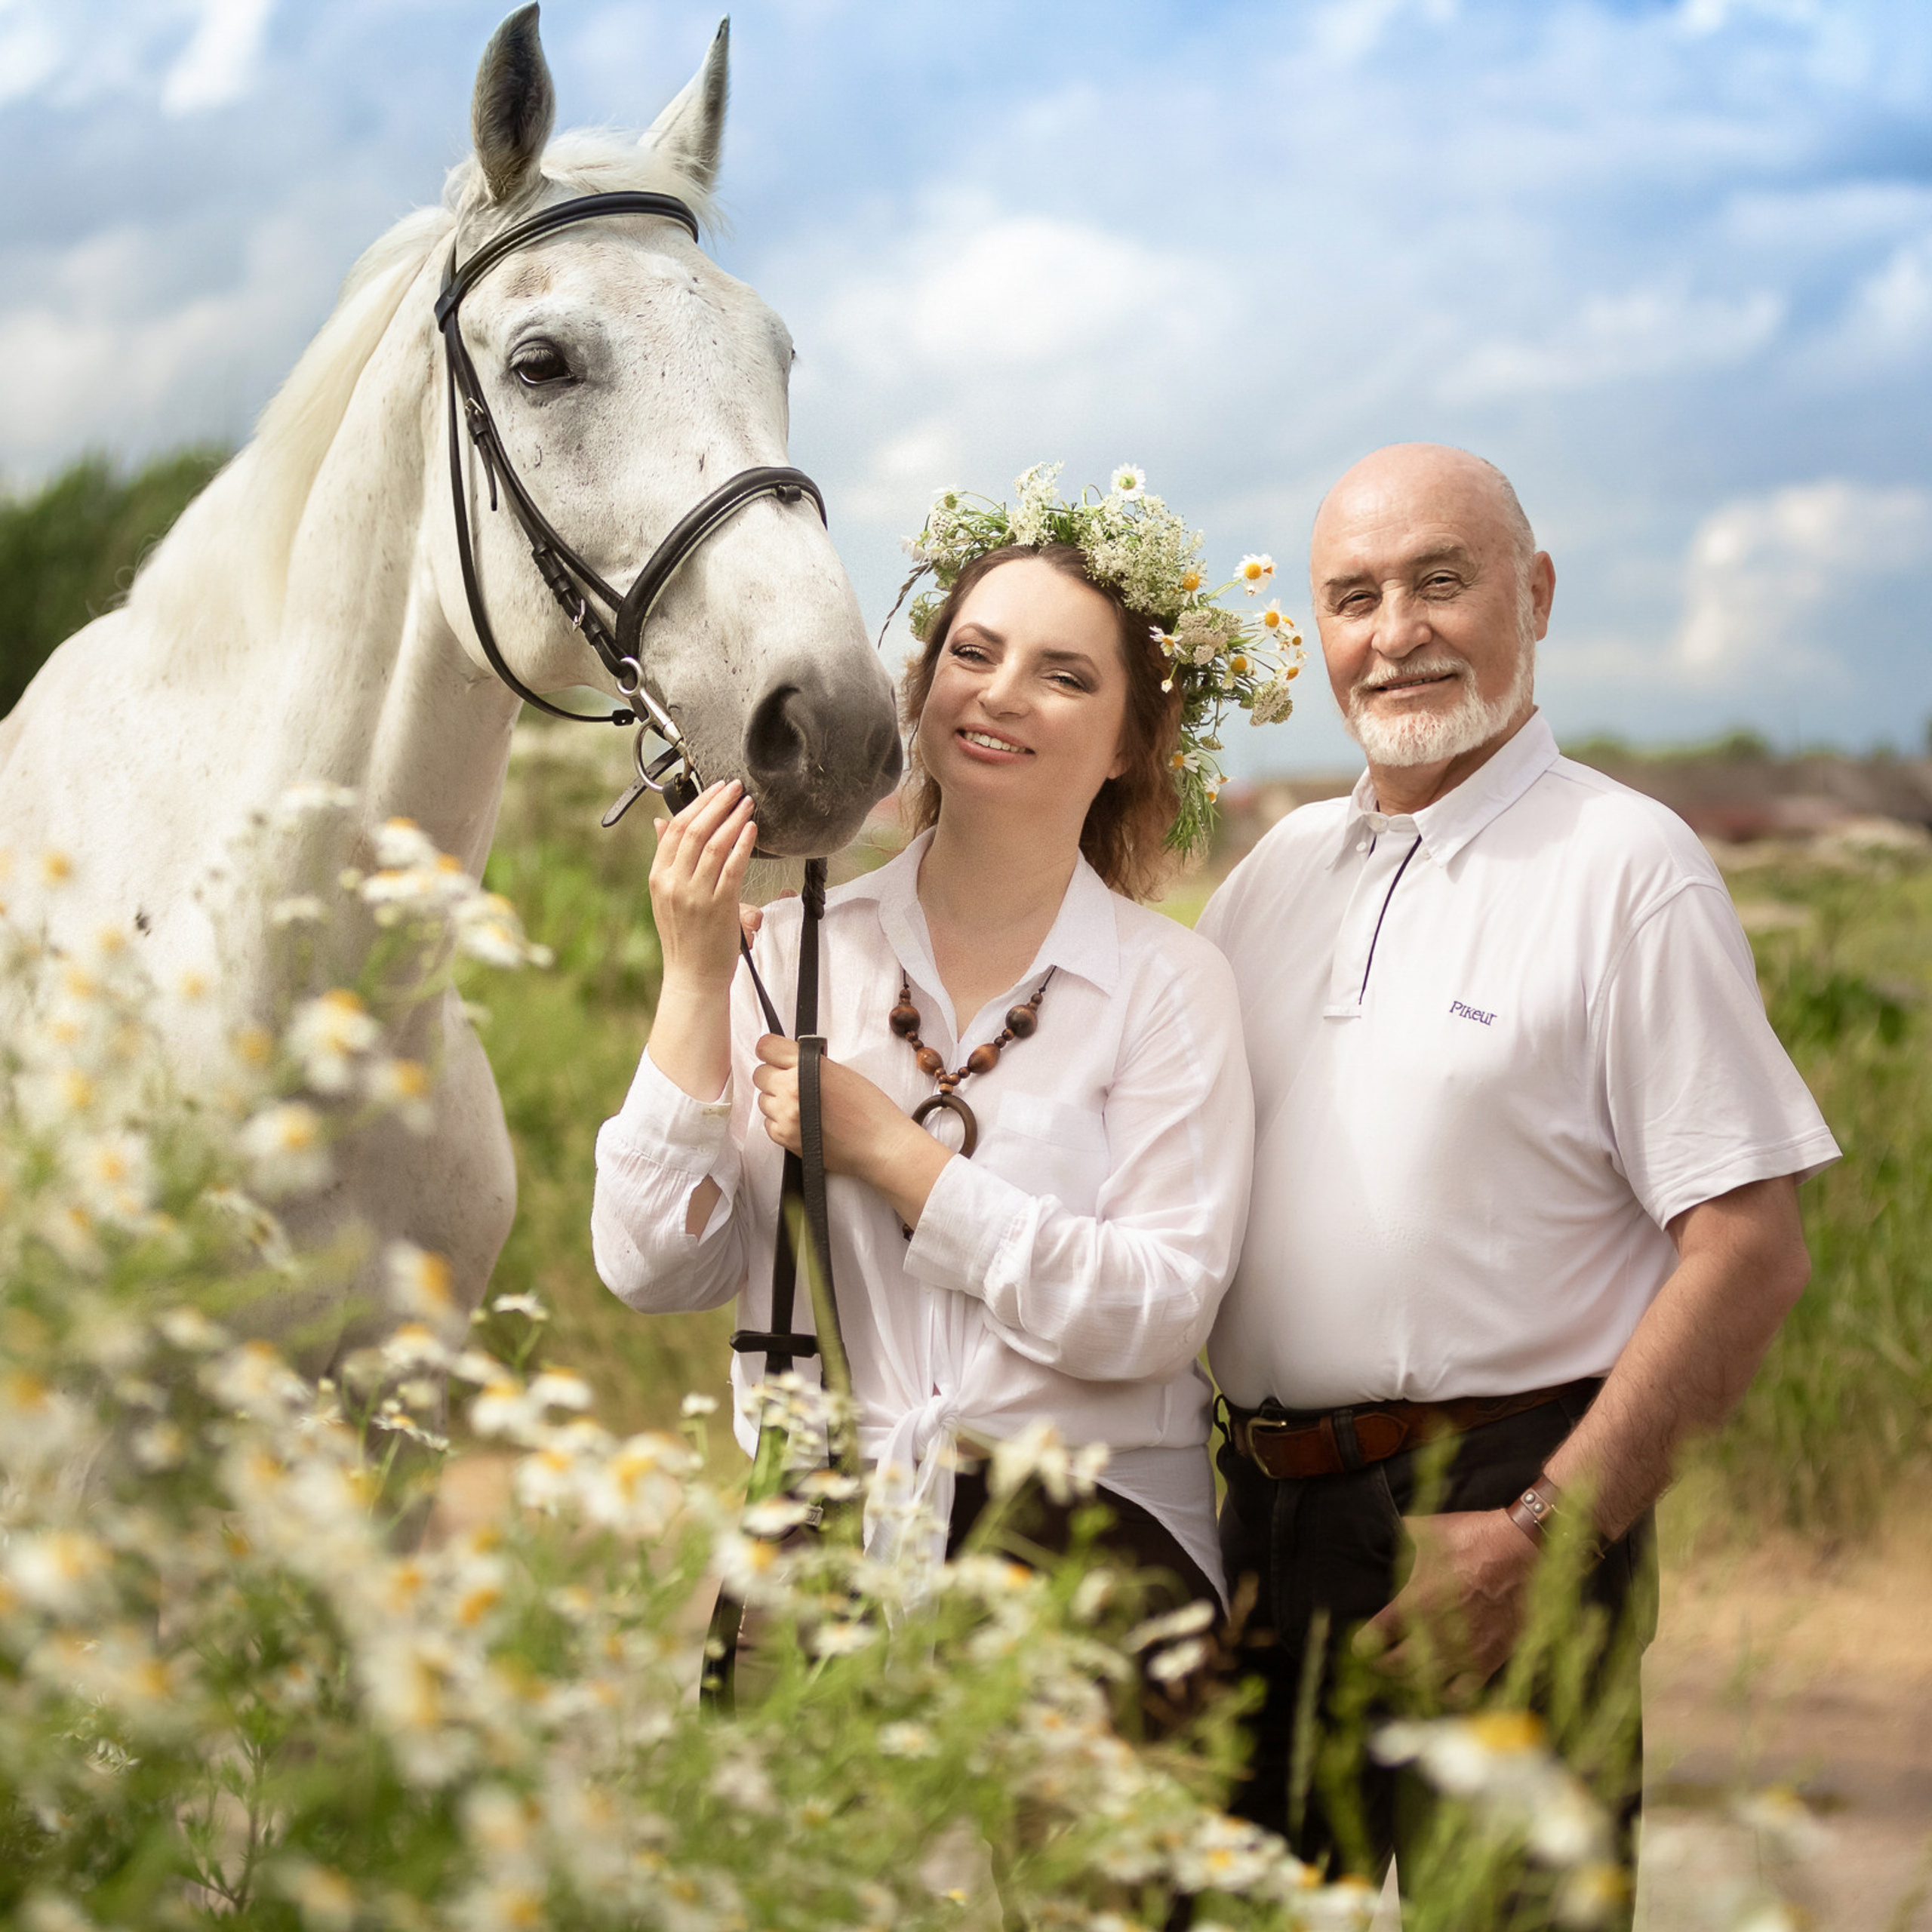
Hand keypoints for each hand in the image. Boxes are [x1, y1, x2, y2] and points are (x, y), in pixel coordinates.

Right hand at [650, 781, 755, 992]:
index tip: (714, 789)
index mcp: (658, 877)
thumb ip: (667, 858)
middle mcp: (674, 883)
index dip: (696, 804)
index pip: (674, 830)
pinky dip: (742, 844)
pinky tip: (751, 829)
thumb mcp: (666, 895)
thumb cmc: (685, 937)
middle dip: (716, 803)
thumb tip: (660, 823)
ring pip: (714, 844)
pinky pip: (732, 867)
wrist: (693, 977)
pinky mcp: (719, 906)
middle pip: (694, 830)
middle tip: (734, 787)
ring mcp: (695, 895)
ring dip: (732, 818)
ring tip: (746, 803)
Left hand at [751, 1035, 952, 1225]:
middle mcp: (791, 1089)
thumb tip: (785, 1060)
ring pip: (763, 1100)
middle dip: (774, 1077)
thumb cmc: (869, 1107)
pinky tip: (803, 1124)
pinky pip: (768, 1124)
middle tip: (794, 1085)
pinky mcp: (785, 1138)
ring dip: (777, 1101)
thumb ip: (809, 1063)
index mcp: (807, 1067)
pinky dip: (780, 1123)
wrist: (880, 1144)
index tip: (777, 1057)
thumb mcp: (840, 1071)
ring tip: (803, 1108)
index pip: (765, 1047)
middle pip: (760, 1074)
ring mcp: (785, 1116)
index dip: (770, 1051)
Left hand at [1363, 1509, 1537, 1692]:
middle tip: (1379, 1659)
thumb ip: (1402, 1536)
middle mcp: (1437, 1632)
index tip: (1360, 1645)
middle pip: (1396, 1665)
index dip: (1363, 1644)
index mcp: (1417, 1601)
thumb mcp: (1430, 1529)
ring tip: (1404, 1671)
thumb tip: (1382, 1528)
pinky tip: (1439, 1683)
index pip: (1376, 1636)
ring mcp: (1464, 1650)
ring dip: (1409, 1679)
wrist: (1525, 1550)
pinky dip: (1445, 1693)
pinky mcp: (1489, 1660)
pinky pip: (1460, 1693)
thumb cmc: (1476, 1536)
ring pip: (1425, 1682)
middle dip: (1382, 1664)